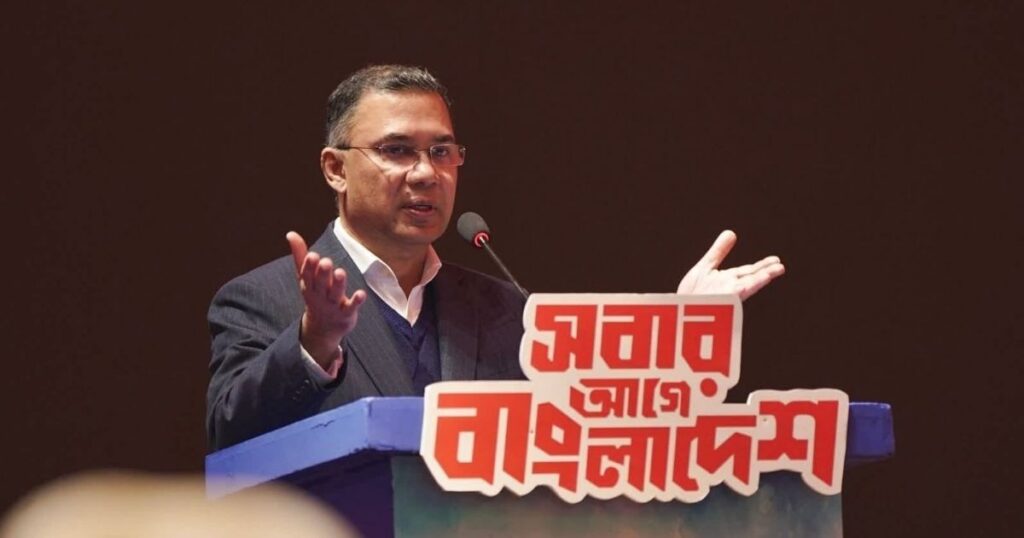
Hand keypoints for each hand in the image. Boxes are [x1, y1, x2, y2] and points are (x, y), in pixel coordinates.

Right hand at [286, 231, 366, 366]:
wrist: (322, 329)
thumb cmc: (316, 295)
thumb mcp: (306, 278)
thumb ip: (300, 255)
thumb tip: (291, 233)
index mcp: (309, 286)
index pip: (307, 275)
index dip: (309, 267)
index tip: (313, 255)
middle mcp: (319, 296)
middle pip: (320, 284)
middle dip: (323, 274)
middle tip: (326, 262)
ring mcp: (333, 306)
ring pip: (335, 294)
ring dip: (338, 284)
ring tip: (340, 272)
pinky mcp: (346, 314)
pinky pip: (351, 308)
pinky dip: (356, 301)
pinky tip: (362, 294)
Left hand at [676, 230, 784, 300]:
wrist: (680, 309)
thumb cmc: (693, 292)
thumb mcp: (706, 266)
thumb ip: (719, 251)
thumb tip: (731, 233)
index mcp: (729, 279)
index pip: (750, 271)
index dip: (763, 266)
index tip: (777, 261)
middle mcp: (729, 287)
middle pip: (751, 278)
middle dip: (765, 272)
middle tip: (781, 267)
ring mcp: (724, 295)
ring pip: (743, 287)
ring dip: (757, 281)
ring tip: (771, 274)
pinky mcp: (717, 302)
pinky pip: (727, 297)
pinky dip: (736, 292)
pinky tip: (744, 287)